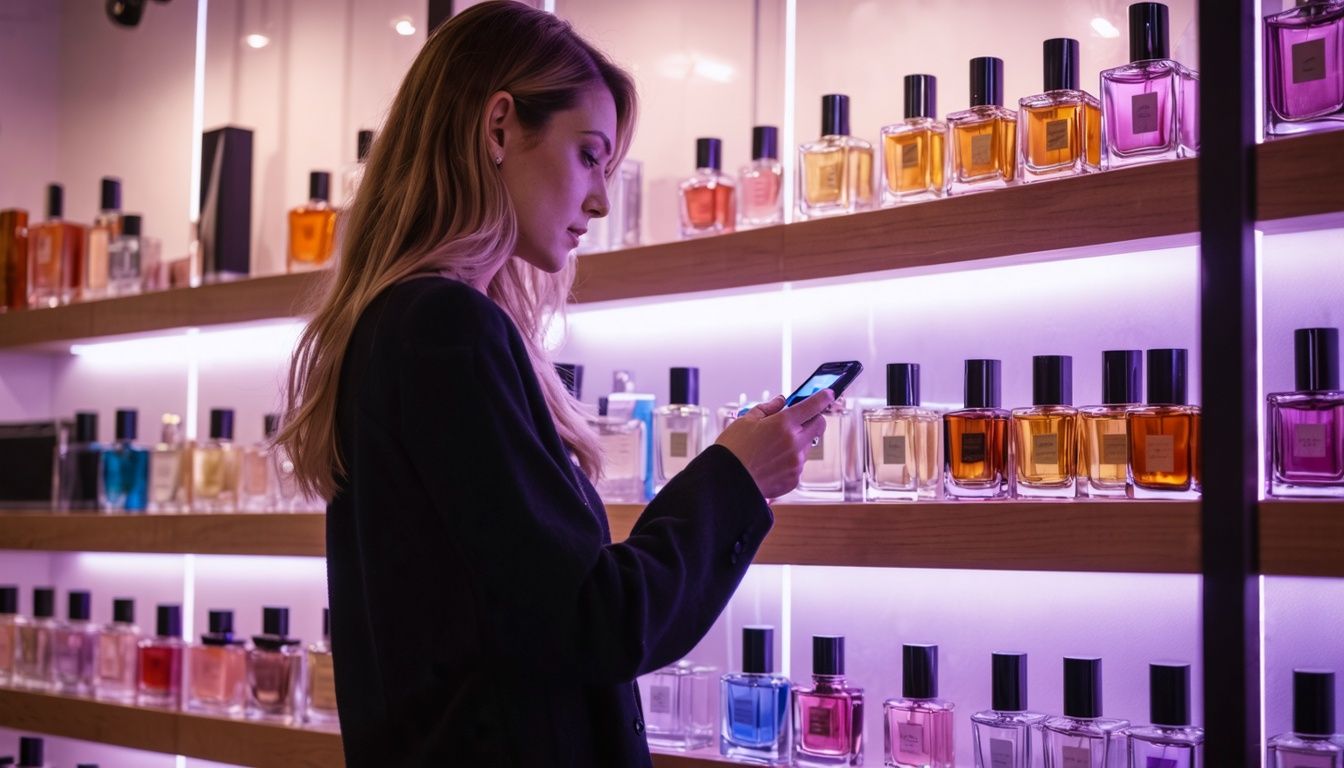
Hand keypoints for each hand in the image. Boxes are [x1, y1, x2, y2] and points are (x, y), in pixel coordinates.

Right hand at [714, 389, 834, 499]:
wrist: (726, 482)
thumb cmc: (732, 450)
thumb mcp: (746, 420)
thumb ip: (767, 408)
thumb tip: (780, 401)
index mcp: (783, 423)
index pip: (813, 405)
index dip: (823, 397)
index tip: (828, 394)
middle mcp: (794, 442)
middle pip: (819, 425)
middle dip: (814, 419)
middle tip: (800, 420)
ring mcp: (796, 462)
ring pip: (808, 446)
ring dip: (798, 442)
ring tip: (773, 448)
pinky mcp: (794, 479)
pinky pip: (799, 465)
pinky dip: (790, 461)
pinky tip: (771, 463)